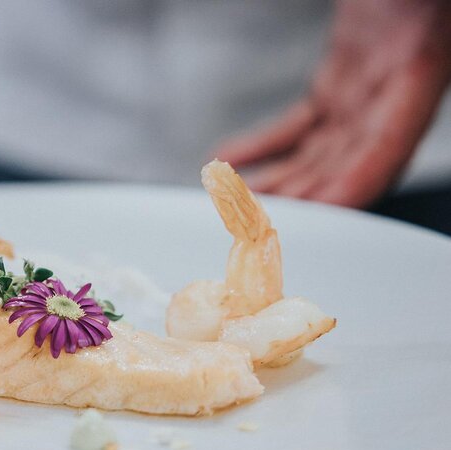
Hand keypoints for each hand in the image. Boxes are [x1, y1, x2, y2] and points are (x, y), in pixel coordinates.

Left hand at [214, 0, 450, 207]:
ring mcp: (376, 77)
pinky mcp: (351, 68)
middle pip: (349, 161)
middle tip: (253, 226)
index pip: (385, 148)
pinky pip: (308, 119)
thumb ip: (389, 11)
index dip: (350, 189)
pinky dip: (269, 144)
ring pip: (325, 147)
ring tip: (234, 203)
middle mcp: (399, 80)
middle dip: (302, 199)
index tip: (311, 219)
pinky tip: (233, 159)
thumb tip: (328, 85)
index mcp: (418, 63)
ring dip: (281, 179)